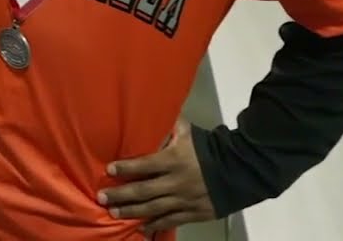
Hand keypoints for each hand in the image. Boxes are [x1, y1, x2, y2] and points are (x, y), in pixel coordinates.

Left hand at [98, 120, 216, 233]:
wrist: (240, 169)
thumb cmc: (209, 147)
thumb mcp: (188, 132)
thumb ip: (168, 126)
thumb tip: (149, 114)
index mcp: (174, 160)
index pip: (144, 164)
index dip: (125, 168)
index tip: (109, 171)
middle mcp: (176, 182)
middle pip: (143, 191)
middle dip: (121, 195)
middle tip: (103, 198)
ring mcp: (185, 200)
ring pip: (153, 209)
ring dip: (132, 212)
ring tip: (115, 213)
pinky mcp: (195, 213)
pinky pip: (171, 221)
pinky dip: (155, 225)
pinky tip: (142, 228)